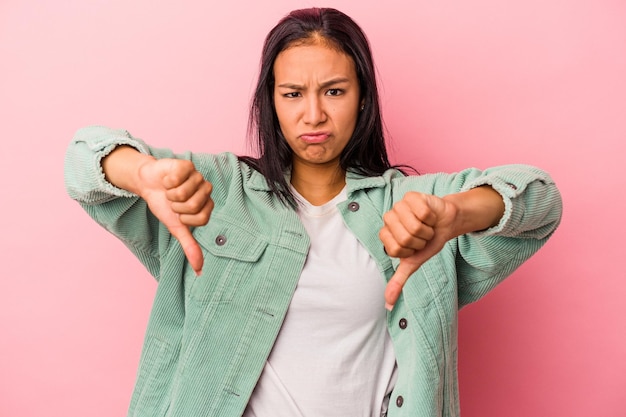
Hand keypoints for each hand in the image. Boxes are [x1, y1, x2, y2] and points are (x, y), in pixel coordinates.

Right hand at [136, 158, 212, 274]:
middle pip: (194, 206)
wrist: (148, 184)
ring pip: (184, 192)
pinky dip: (167, 182)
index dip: (185, 219)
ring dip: (170, 194)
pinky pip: (177, 178)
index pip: (202, 219)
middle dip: (176, 206)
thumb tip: (199, 270)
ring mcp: (198, 176)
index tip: (178, 214)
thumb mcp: (177, 228)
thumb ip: (190, 246)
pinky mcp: (187, 165)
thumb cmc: (164, 205)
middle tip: (172, 201)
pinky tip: (167, 180)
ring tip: (169, 190)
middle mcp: (206, 190)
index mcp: (207, 205)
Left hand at [379, 192, 458, 309]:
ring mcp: (398, 205)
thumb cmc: (428, 240)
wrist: (446, 222)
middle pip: (405, 237)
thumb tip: (387, 303)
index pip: (395, 248)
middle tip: (423, 236)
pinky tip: (430, 214)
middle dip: (420, 240)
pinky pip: (423, 212)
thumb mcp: (414, 262)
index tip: (414, 247)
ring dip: (427, 229)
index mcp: (386, 235)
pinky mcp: (411, 196)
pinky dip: (431, 217)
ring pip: (415, 225)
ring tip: (427, 225)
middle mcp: (389, 219)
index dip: (410, 250)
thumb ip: (399, 280)